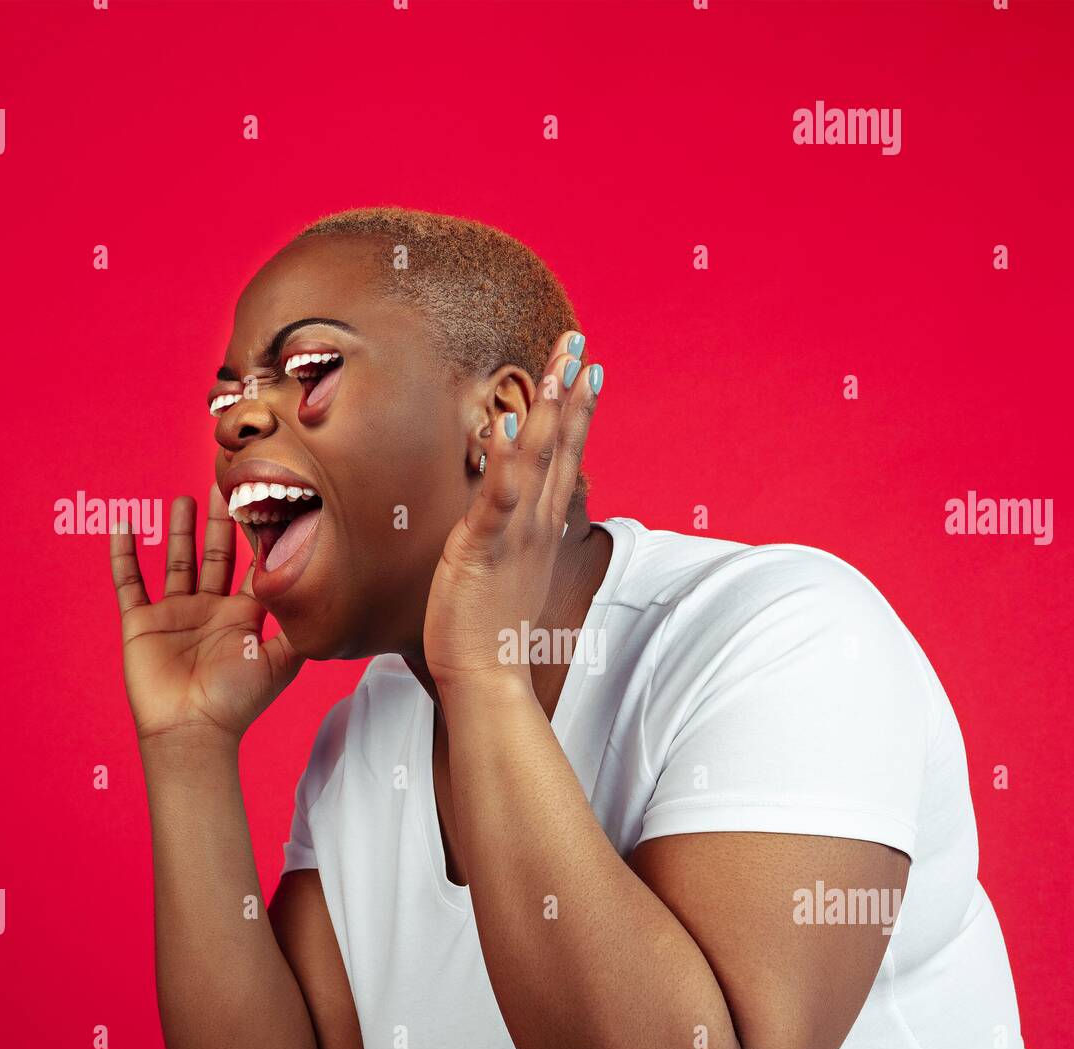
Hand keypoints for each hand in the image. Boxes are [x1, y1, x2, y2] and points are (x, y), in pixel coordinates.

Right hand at [110, 487, 303, 748]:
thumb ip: (300, 628)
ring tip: (183, 499)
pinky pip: (129, 582)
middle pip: (215, 556)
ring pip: (176, 561)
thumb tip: (329, 596)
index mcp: (242, 616)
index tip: (264, 501)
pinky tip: (123, 524)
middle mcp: (209, 609)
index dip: (257, 536)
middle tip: (224, 486)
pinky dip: (124, 555)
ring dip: (179, 532)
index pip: (250, 566)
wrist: (193, 730)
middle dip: (220, 523)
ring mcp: (175, 613)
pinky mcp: (141, 622)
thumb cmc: (238, 701)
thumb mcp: (280, 662)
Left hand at [423, 330, 601, 690]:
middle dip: (571, 392)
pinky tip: (510, 424)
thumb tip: (502, 519)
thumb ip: (507, 538)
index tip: (588, 371)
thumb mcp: (505, 573)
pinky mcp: (485, 549)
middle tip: (580, 343)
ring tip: (560, 366)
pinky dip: (506, 461)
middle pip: (562, 447)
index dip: (578, 413)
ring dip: (552, 411)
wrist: (489, 680)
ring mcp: (516, 535)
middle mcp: (537, 526)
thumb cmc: (490, 634)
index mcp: (541, 529)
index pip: (565, 460)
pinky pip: (498, 498)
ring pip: (540, 463)